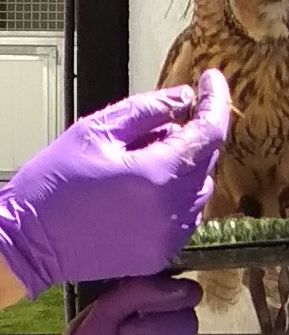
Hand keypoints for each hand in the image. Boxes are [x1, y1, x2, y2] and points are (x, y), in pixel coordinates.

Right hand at [0, 69, 229, 296]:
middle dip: (188, 135)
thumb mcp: (97, 130)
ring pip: (198, 187)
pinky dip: (175, 195)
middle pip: (205, 159)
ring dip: (182, 166)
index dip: (215, 100)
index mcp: (158, 175)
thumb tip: (184, 97)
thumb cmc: (55, 183)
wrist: (28, 241)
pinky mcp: (161, 253)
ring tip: (140, 160)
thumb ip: (148, 109)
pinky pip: (186, 215)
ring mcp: (170, 236)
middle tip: (153, 127)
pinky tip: (141, 189)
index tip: (211, 80)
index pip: (210, 131)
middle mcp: (173, 210)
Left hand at [23, 276, 200, 334]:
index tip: (146, 306)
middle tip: (124, 334)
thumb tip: (181, 288)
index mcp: (162, 306)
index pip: (190, 294)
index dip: (174, 298)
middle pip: (189, 322)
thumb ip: (140, 290)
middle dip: (154, 328)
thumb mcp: (108, 309)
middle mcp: (175, 333)